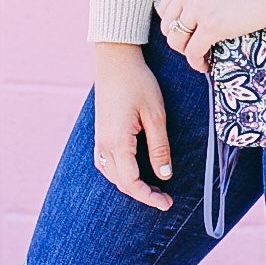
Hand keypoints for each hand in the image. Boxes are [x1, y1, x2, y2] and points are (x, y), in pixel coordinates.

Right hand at [92, 44, 172, 209]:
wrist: (116, 60)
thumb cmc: (138, 83)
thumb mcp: (156, 115)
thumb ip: (159, 147)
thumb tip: (165, 175)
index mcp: (118, 141)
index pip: (131, 182)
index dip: (148, 197)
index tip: (166, 203)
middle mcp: (104, 144)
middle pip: (120, 183)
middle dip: (142, 194)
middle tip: (165, 198)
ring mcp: (99, 139)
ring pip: (112, 175)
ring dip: (130, 185)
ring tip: (152, 187)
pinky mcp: (100, 133)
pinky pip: (106, 163)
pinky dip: (120, 174)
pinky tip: (134, 171)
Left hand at [158, 0, 265, 73]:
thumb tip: (189, 3)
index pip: (165, 7)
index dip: (173, 24)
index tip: (185, 32)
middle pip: (168, 25)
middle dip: (179, 39)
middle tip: (192, 46)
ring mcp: (198, 8)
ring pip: (177, 40)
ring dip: (186, 52)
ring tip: (199, 56)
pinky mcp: (212, 25)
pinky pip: (193, 51)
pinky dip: (197, 61)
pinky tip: (206, 64)